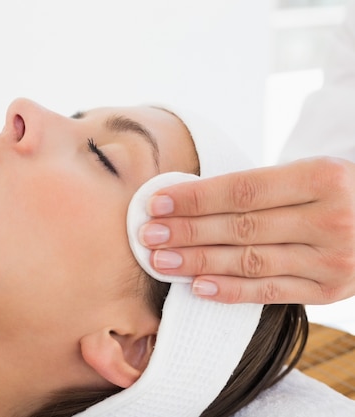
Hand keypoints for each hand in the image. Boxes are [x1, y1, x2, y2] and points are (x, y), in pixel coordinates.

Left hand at [140, 157, 354, 304]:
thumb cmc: (332, 193)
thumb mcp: (306, 174)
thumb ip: (256, 188)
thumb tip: (185, 201)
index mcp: (322, 178)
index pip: (243, 190)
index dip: (196, 198)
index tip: (157, 203)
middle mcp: (330, 220)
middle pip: (241, 227)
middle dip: (187, 232)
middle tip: (148, 235)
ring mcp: (332, 259)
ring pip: (250, 262)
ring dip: (198, 262)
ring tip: (160, 261)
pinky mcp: (328, 290)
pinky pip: (269, 292)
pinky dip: (230, 291)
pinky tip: (197, 287)